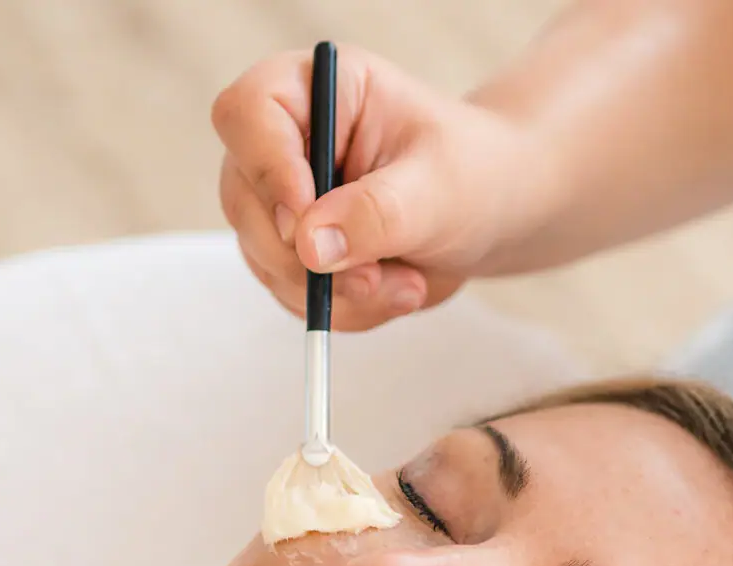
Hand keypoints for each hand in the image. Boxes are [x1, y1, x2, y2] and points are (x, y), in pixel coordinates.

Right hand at [212, 46, 563, 329]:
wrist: (488, 212)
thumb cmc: (470, 174)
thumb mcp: (437, 188)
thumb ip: (376, 211)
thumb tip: (309, 245)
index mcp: (318, 90)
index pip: (248, 114)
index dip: (267, 169)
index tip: (306, 218)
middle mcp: (285, 142)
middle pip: (244, 202)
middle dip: (307, 258)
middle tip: (372, 278)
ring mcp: (279, 202)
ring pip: (267, 262)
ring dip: (336, 293)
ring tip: (406, 283)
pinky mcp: (289, 254)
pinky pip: (292, 297)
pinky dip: (344, 309)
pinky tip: (392, 290)